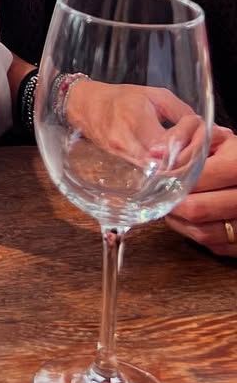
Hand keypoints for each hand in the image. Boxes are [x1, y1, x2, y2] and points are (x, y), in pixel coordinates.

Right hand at [64, 79, 216, 171]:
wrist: (87, 107)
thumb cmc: (123, 98)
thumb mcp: (156, 96)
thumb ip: (184, 114)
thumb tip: (216, 132)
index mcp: (134, 120)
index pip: (169, 145)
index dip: (187, 143)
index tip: (196, 131)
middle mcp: (126, 143)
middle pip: (166, 165)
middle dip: (187, 159)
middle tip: (198, 149)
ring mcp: (123, 158)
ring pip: (160, 175)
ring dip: (179, 168)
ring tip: (188, 155)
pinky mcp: (123, 167)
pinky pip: (151, 176)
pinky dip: (167, 171)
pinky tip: (175, 162)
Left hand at [166, 129, 236, 256]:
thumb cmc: (230, 153)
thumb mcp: (211, 137)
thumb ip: (183, 139)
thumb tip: (155, 155)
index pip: (195, 179)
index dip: (170, 180)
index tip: (155, 178)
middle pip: (197, 209)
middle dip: (171, 204)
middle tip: (158, 196)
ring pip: (203, 232)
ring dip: (179, 222)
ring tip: (170, 207)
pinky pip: (214, 245)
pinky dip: (195, 234)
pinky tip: (187, 219)